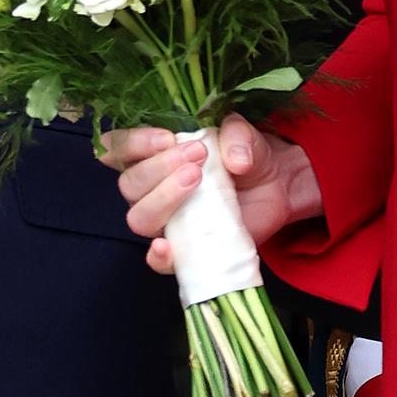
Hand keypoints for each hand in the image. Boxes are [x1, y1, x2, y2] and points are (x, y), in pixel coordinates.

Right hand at [98, 112, 321, 272]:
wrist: (276, 187)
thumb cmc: (246, 155)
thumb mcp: (246, 135)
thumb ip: (238, 136)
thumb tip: (236, 160)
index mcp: (154, 154)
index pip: (121, 148)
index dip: (133, 143)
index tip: (166, 137)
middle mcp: (151, 188)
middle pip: (130, 183)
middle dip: (158, 167)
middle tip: (197, 155)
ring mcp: (166, 221)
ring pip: (139, 217)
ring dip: (162, 198)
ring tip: (196, 180)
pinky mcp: (184, 249)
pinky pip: (159, 261)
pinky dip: (158, 255)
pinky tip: (168, 246)